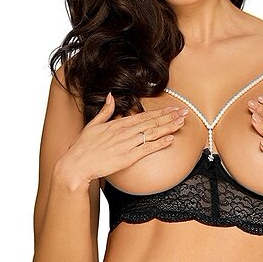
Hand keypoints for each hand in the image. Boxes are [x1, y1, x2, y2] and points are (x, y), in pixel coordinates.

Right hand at [60, 92, 186, 185]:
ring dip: (169, 127)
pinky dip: (159, 143)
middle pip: (152, 122)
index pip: (144, 115)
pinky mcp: (127, 157)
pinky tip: (171, 139)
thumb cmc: (83, 147)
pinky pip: (147, 149)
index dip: (161, 111)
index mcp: (118, 124)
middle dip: (170, 116)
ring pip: (152, 133)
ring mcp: (127, 144)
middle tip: (185, 112)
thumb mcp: (93, 124)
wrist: (76, 165)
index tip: (173, 107)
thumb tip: (111, 96)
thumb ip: (105, 111)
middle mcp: (124, 132)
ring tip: (182, 122)